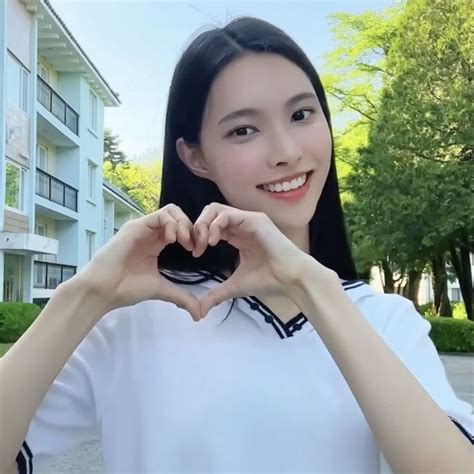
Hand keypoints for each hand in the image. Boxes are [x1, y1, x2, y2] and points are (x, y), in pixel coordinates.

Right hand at [75, 204, 201, 320]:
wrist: (103, 291)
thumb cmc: (127, 288)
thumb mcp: (161, 290)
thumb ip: (182, 297)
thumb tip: (200, 313)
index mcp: (157, 243)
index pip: (181, 228)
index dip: (194, 236)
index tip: (197, 252)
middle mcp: (151, 232)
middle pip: (178, 215)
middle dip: (192, 228)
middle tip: (194, 246)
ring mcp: (143, 228)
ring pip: (171, 211)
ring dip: (183, 224)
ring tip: (184, 242)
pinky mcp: (135, 227)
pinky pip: (160, 215)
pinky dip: (171, 224)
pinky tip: (172, 240)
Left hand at [192, 203, 325, 316]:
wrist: (291, 280)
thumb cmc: (269, 280)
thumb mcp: (235, 286)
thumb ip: (216, 295)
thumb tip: (199, 311)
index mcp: (237, 235)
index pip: (210, 225)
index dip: (198, 236)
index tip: (195, 253)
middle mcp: (241, 225)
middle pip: (209, 213)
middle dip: (197, 227)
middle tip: (196, 247)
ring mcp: (248, 220)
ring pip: (215, 210)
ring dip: (204, 224)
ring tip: (204, 244)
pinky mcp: (255, 220)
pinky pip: (227, 214)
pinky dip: (215, 225)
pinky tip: (213, 242)